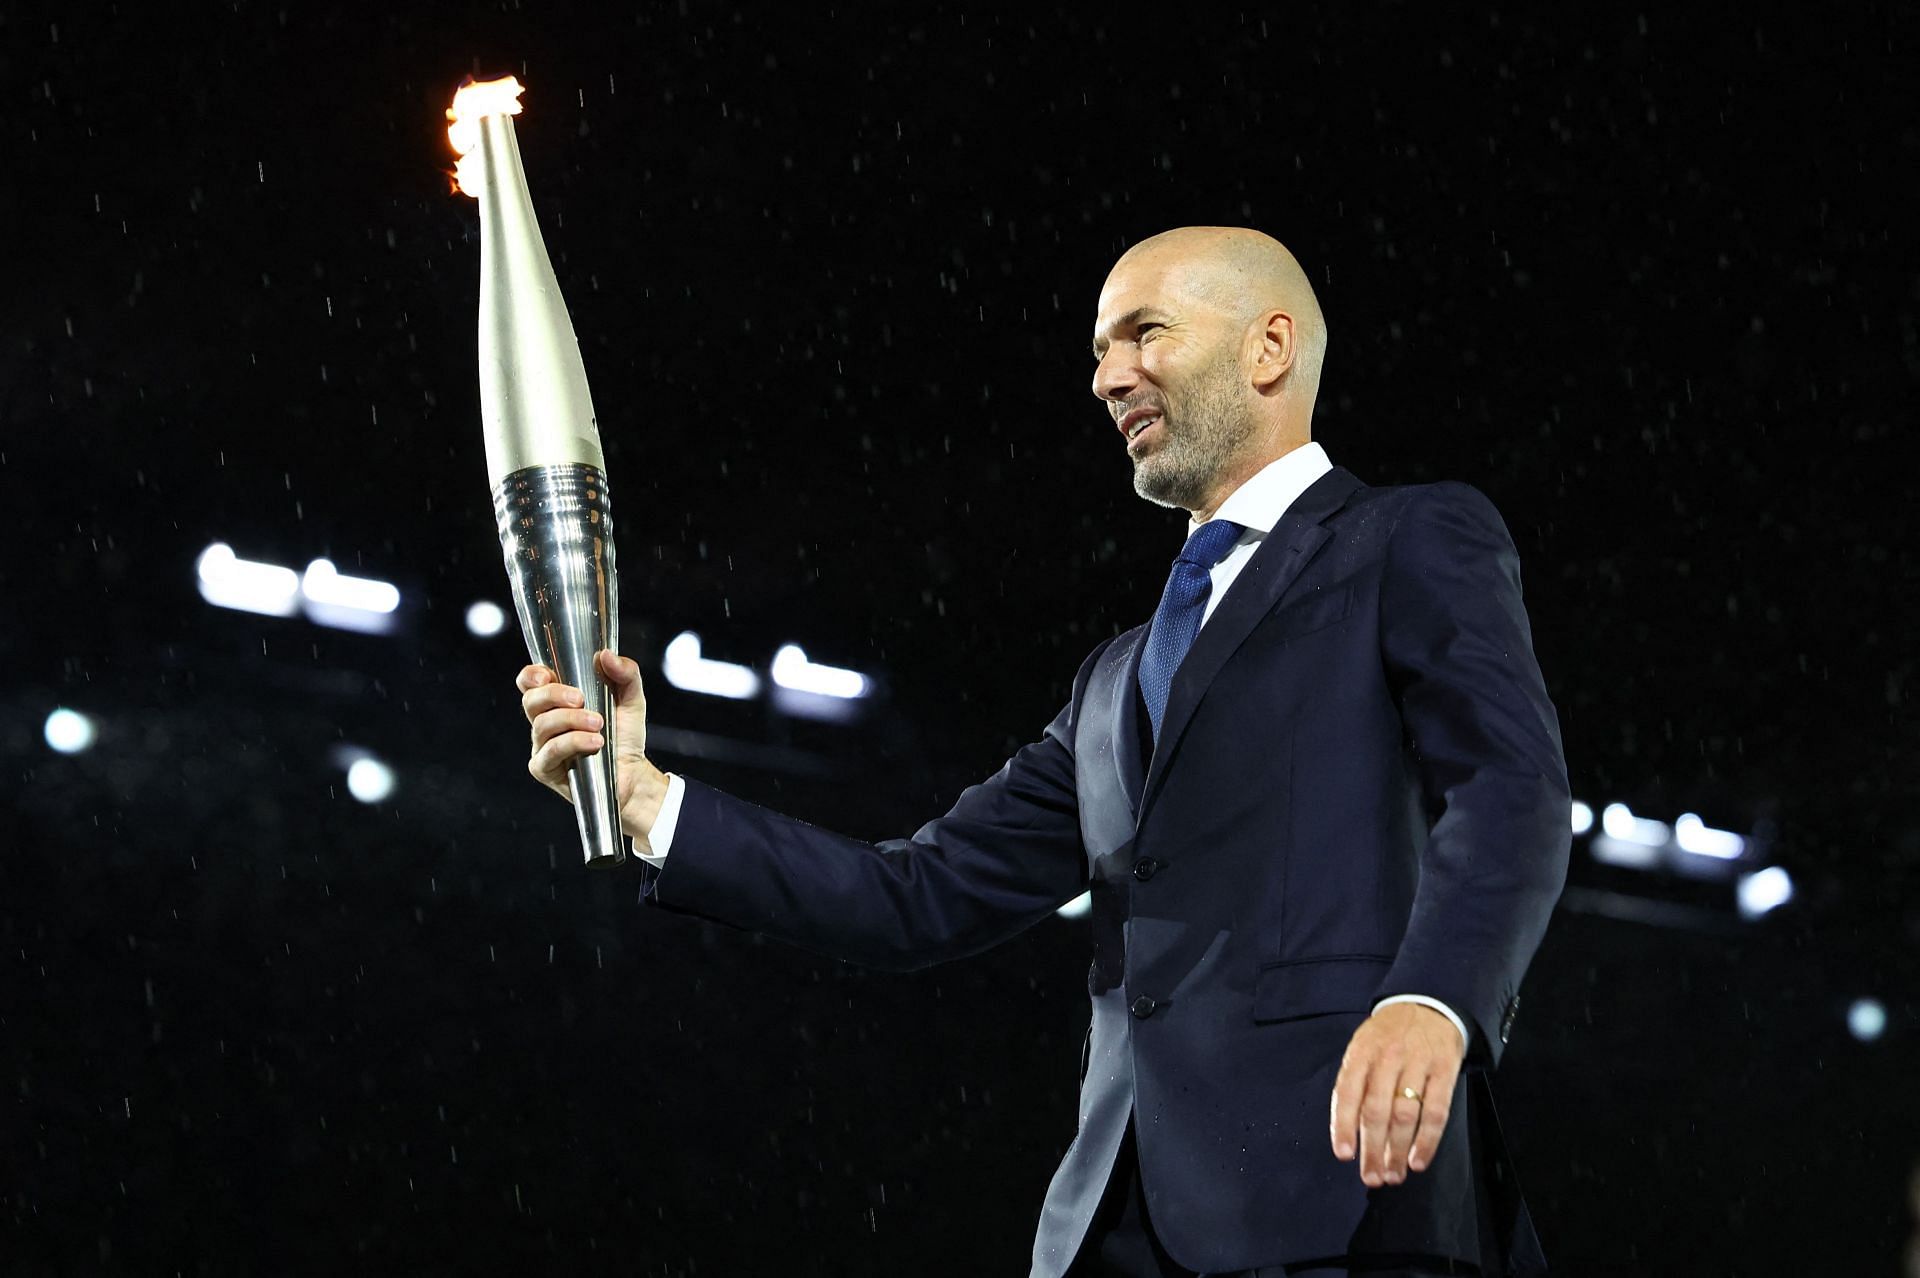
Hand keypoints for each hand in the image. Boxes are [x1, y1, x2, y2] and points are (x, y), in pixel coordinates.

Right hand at [517, 651, 670, 843]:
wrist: (633, 773)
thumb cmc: (625, 736)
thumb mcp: (632, 699)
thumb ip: (625, 673)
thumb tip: (606, 655)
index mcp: (557, 701)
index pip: (529, 682)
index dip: (531, 675)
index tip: (546, 675)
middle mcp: (544, 722)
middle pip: (530, 700)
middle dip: (554, 694)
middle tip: (581, 699)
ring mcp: (541, 746)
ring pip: (541, 725)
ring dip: (571, 720)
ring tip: (598, 724)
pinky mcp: (545, 768)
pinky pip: (549, 751)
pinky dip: (572, 742)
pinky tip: (594, 742)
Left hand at [1328, 1003, 1464, 1186]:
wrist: (1427, 1003)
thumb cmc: (1388, 1036)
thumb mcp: (1362, 1047)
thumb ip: (1355, 1083)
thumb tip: (1349, 1131)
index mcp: (1361, 1053)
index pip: (1348, 1093)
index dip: (1344, 1126)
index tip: (1344, 1155)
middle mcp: (1387, 1058)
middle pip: (1376, 1110)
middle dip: (1372, 1148)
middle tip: (1371, 1177)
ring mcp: (1417, 1063)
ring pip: (1405, 1114)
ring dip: (1398, 1150)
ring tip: (1393, 1175)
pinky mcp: (1444, 1070)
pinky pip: (1437, 1111)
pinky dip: (1428, 1140)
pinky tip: (1418, 1160)